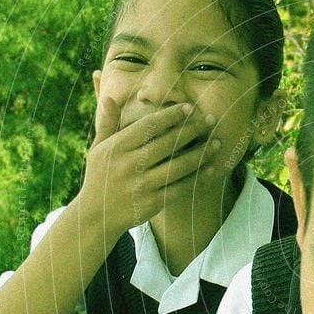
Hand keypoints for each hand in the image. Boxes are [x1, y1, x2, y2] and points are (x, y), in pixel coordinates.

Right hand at [78, 97, 220, 236]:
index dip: (170, 116)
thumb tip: (109, 96)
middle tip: (211, 119)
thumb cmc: (99, 176)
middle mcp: (129, 166)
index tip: (189, 107)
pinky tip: (210, 168)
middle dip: (191, 130)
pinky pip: (180, 188)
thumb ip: (107, 123)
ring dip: (200, 154)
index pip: (147, 127)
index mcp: (116, 148)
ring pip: (177, 167)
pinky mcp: (152, 202)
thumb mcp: (98, 149)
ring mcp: (141, 185)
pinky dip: (197, 178)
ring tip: (217, 143)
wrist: (96, 216)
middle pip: (167, 144)